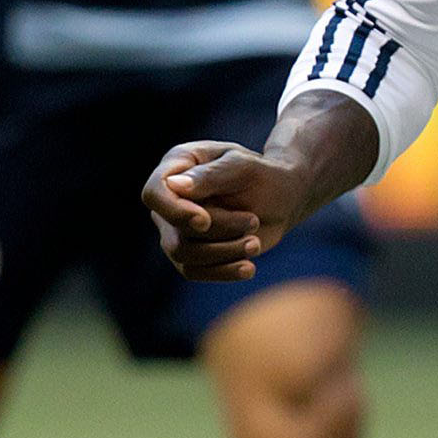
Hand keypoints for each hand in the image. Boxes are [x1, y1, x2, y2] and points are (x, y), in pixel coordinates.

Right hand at [143, 139, 306, 279]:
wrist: (282, 199)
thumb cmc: (263, 175)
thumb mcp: (244, 167)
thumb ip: (211, 175)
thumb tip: (174, 186)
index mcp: (177, 166)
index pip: (154, 193)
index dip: (175, 211)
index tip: (204, 221)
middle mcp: (170, 199)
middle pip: (175, 230)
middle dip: (219, 230)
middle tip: (254, 221)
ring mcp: (176, 228)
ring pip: (184, 254)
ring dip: (225, 251)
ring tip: (255, 243)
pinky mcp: (191, 252)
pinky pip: (194, 271)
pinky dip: (223, 271)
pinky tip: (248, 268)